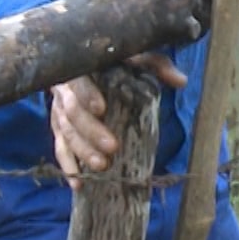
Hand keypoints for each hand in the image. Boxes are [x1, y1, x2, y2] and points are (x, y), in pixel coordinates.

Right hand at [50, 52, 187, 188]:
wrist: (77, 60)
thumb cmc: (112, 60)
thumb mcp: (133, 56)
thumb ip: (155, 64)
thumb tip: (180, 81)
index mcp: (80, 68)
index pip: (79, 80)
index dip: (87, 94)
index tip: (102, 109)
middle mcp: (64, 90)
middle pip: (71, 112)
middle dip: (91, 131)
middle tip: (112, 148)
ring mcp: (58, 110)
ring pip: (65, 132)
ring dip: (82, 151)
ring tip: (101, 167)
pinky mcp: (58, 126)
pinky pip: (59, 147)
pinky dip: (67, 165)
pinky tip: (78, 183)